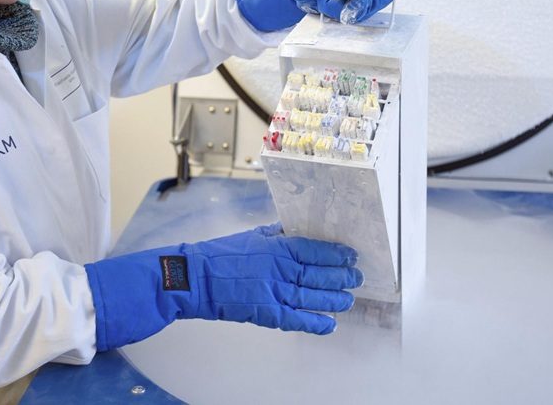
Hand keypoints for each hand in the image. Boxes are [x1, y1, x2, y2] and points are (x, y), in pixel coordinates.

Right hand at [85, 224, 362, 350]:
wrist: (195, 277)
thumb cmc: (221, 253)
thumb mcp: (251, 234)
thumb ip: (276, 233)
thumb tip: (296, 229)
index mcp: (277, 245)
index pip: (316, 249)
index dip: (336, 254)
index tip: (351, 256)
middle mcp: (280, 268)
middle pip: (320, 273)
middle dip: (342, 276)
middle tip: (357, 277)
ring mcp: (273, 291)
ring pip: (313, 297)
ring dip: (334, 299)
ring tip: (348, 299)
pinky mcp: (265, 312)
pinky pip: (296, 320)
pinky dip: (315, 323)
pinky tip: (330, 325)